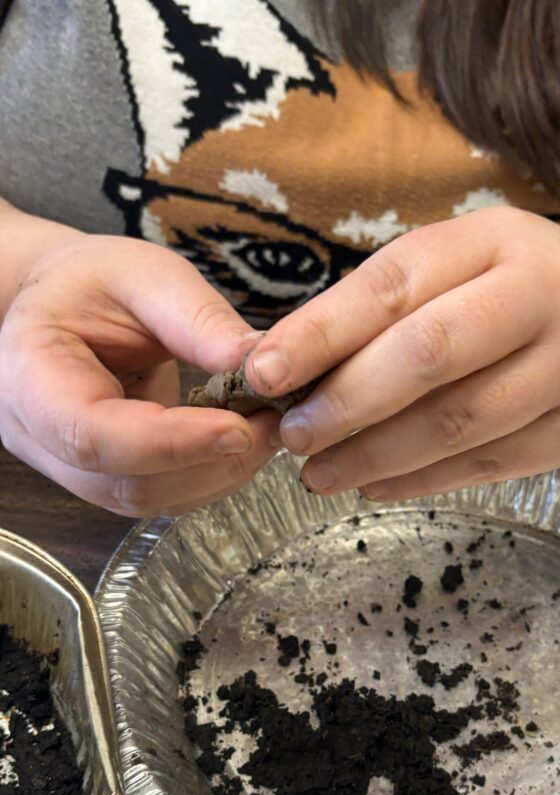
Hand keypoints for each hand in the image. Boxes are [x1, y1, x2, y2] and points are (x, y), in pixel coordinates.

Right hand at [0, 215, 280, 515]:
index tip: (240, 428)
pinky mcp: (109, 477)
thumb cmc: (90, 283)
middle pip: (128, 483)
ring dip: (220, 473)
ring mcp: (73, 468)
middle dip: (211, 461)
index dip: (172, 443)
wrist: (62, 302)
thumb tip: (261, 367)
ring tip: (267, 428)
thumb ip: (198, 319)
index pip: (94, 435)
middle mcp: (41, 438)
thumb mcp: (144, 275)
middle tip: (273, 424)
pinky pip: (164, 494)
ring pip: (151, 499)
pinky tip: (245, 440)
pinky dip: (213, 473)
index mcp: (31, 377)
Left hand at [243, 207, 559, 499]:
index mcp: (497, 242)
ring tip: (320, 473)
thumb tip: (287, 363)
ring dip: (377, 455)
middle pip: (433, 356)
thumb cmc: (516, 289)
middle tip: (294, 435)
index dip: (324, 331)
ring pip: (460, 423)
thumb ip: (385, 303)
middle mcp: (542, 299)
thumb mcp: (459, 263)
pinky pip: (486, 466)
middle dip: (349, 402)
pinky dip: (420, 480)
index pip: (397, 285)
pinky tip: (373, 484)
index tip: (262, 372)